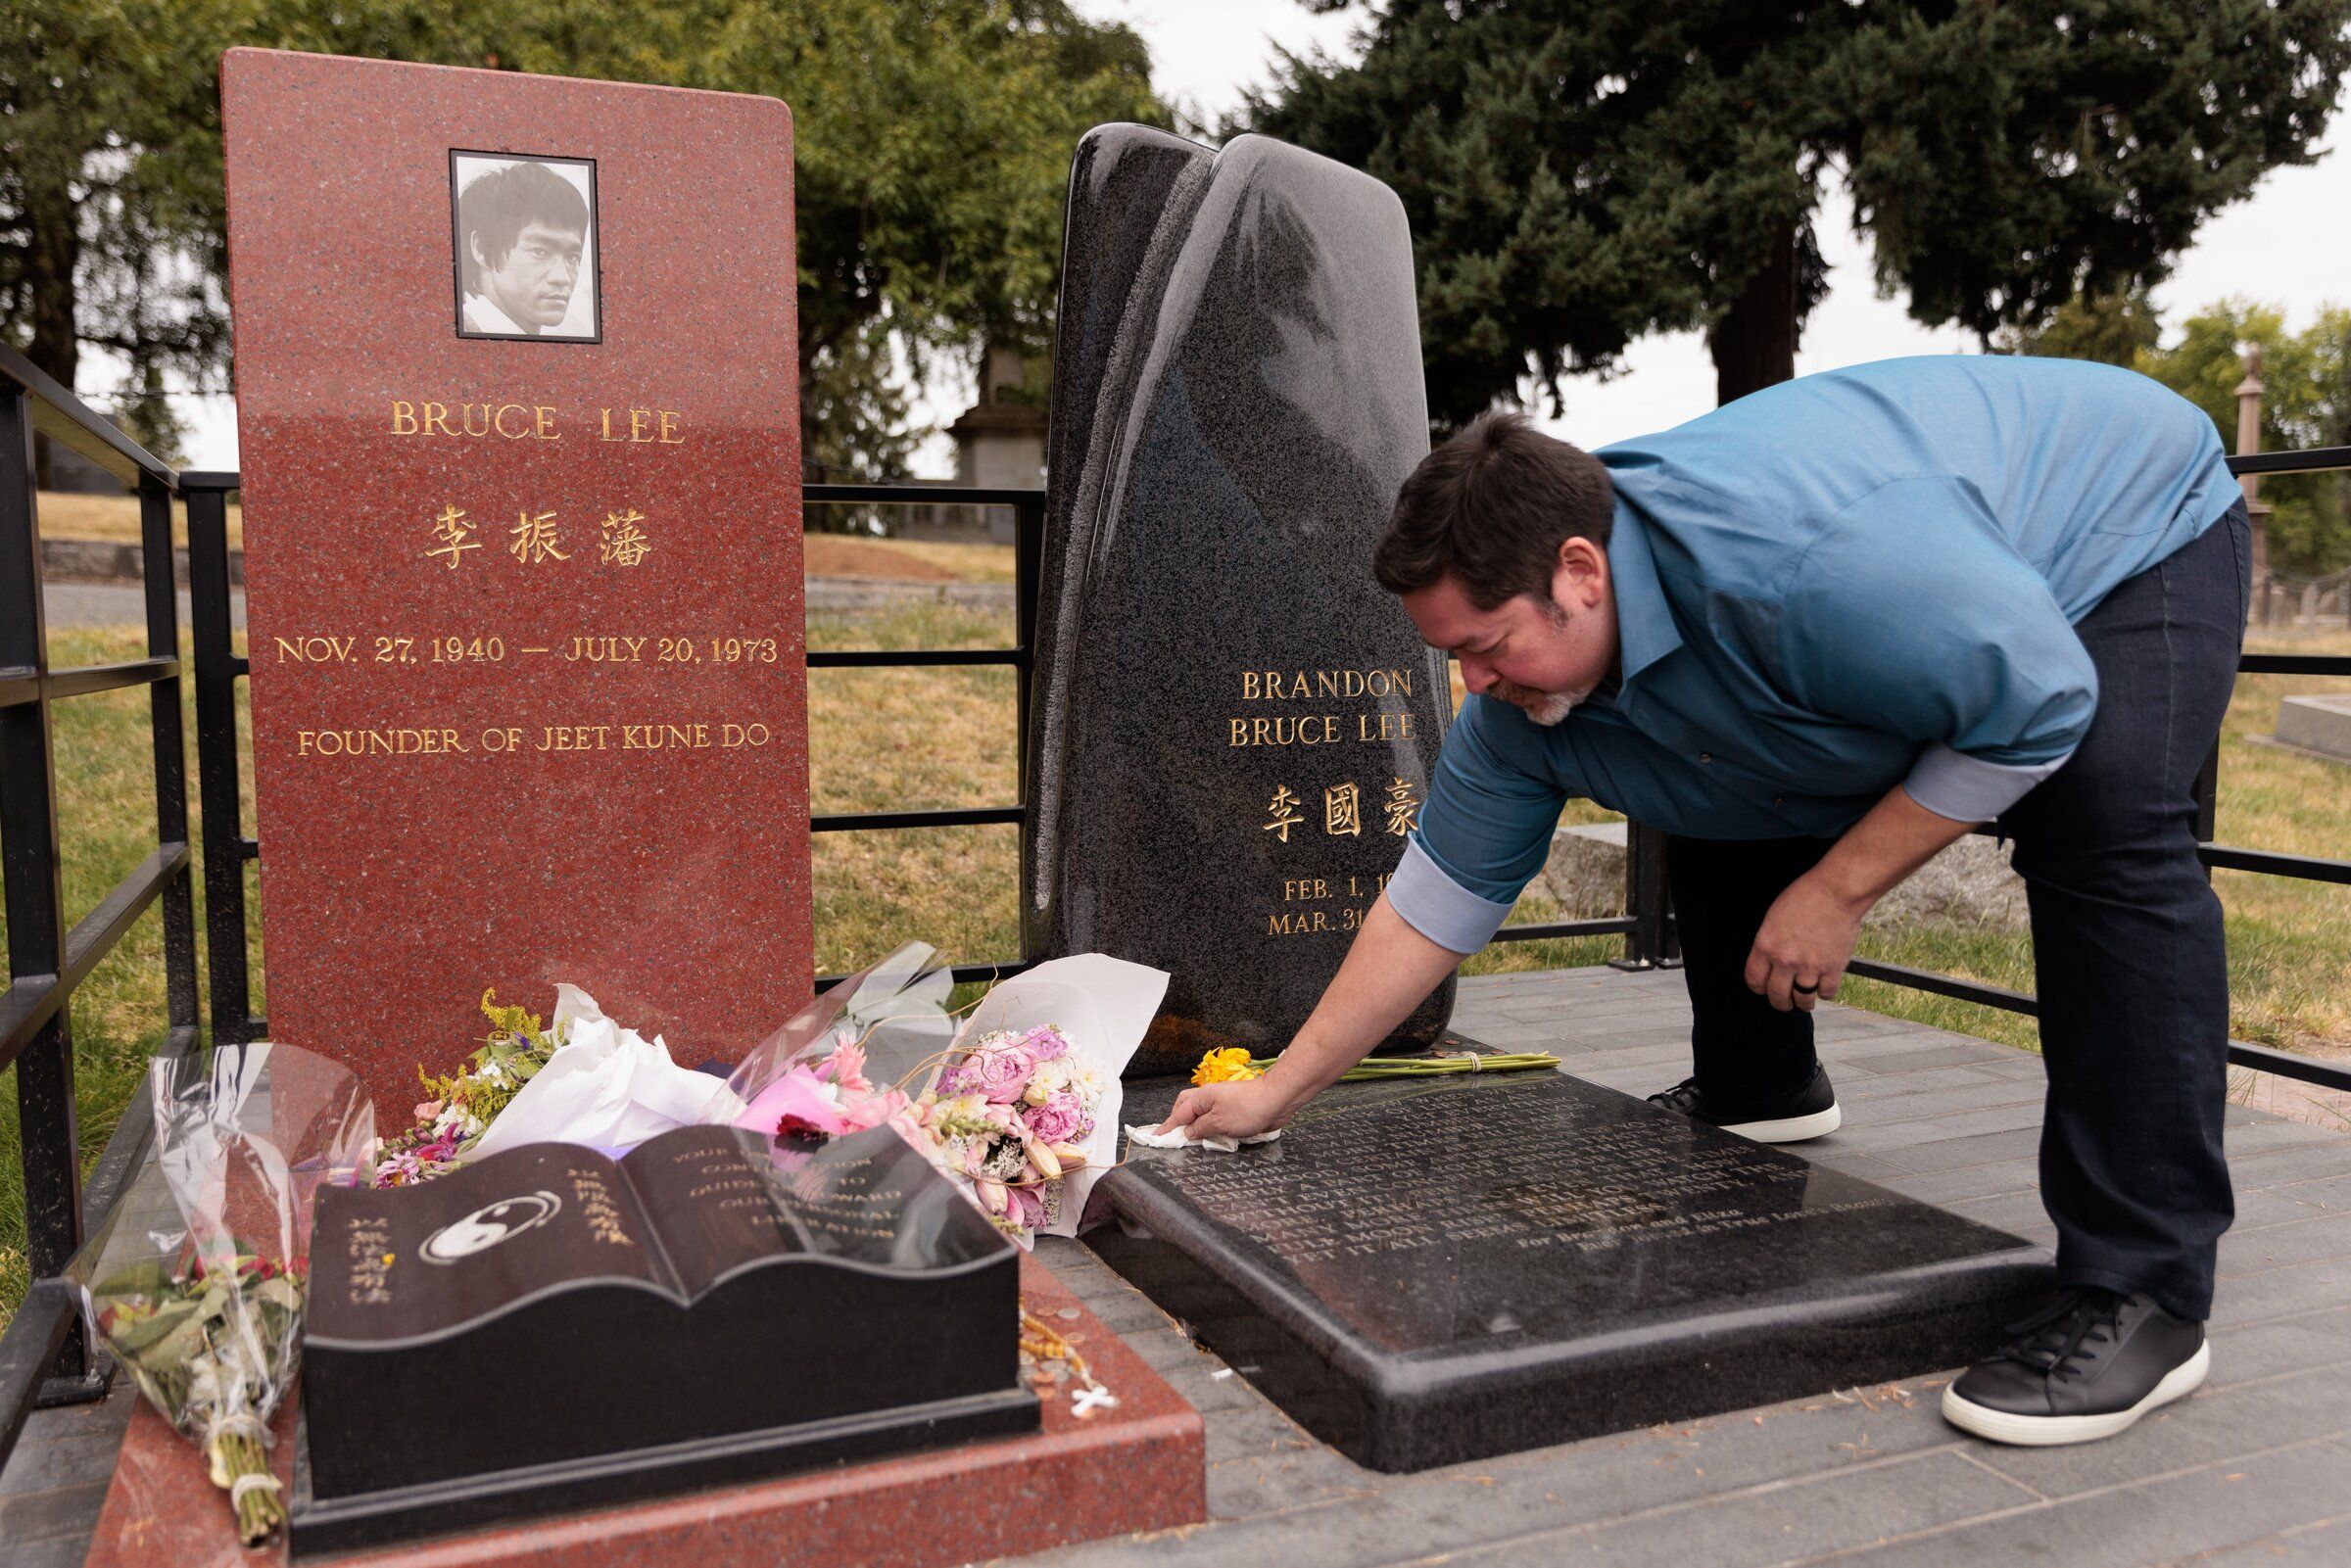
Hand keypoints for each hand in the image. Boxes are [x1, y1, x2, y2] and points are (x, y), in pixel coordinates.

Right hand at [1154, 1074, 1298, 1142]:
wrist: (1275, 1100)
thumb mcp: (1218, 1123)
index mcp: (1201, 1098)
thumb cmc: (1247, 1109)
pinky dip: (1209, 1127)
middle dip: (1178, 1121)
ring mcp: (1221, 1103)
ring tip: (1192, 1139)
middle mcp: (1208, 1098)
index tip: (1155, 1137)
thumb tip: (1187, 1132)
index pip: (1177, 1114)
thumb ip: (1199, 1128)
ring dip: (1195, 1125)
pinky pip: (1214, 1118)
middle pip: (1185, 1107)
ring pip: (1200, 1113)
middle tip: (1175, 1137)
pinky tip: (1212, 1137)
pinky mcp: (1233, 1110)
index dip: (1166, 1127)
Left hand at [1744, 868, 1866, 1012]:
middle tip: (1784, 1002)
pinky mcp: (1833, 969)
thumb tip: (1769, 962)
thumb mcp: (1773, 917)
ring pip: (1803, 1000)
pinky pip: (1826, 993)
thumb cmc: (1805, 897)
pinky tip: (1823, 987)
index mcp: (1765, 945)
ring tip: (1804, 1001)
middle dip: (1780, 1002)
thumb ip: (1769, 943)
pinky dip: (1825, 992)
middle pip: (1777, 996)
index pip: (1754, 980)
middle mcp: (1784, 960)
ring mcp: (1809, 966)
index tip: (1764, 989)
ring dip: (1803, 1003)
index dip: (1759, 988)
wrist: (1836, 892)